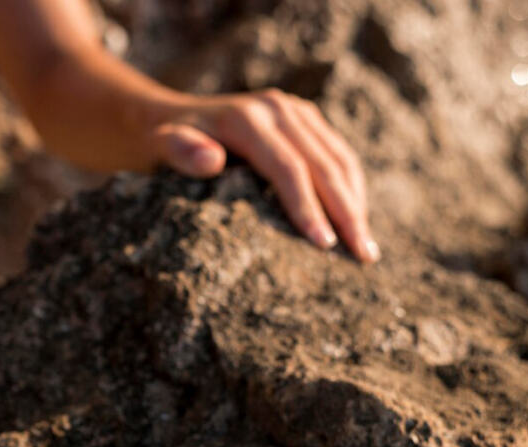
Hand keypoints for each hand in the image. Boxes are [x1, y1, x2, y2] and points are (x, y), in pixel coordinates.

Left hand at [147, 89, 378, 261]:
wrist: (167, 117)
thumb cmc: (162, 144)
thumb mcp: (161, 147)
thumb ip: (181, 151)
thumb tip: (211, 160)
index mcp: (247, 119)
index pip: (289, 168)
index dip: (309, 207)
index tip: (324, 246)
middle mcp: (278, 109)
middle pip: (324, 165)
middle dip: (346, 212)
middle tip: (362, 257)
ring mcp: (296, 112)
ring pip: (339, 160)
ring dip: (357, 204)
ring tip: (366, 250)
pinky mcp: (306, 120)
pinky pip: (337, 155)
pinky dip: (351, 189)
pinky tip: (356, 222)